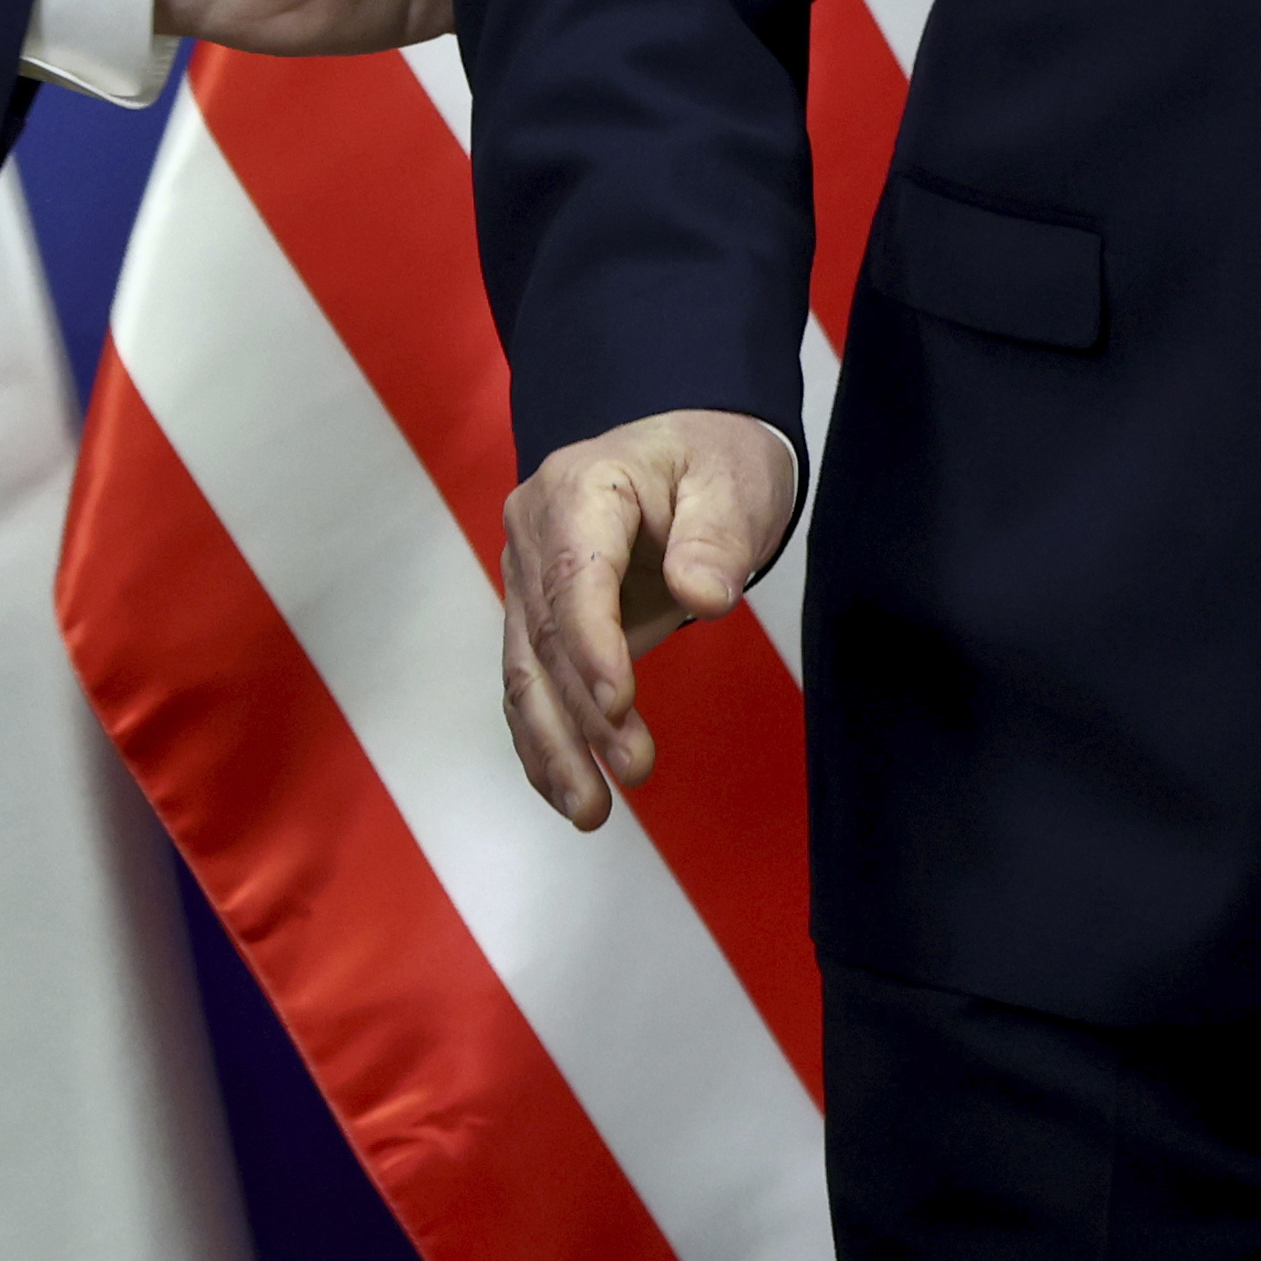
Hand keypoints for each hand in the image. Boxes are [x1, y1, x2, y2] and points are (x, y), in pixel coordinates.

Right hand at [498, 405, 802, 828]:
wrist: (689, 450)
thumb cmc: (715, 461)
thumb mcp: (734, 484)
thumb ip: (716, 538)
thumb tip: (700, 596)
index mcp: (579, 487)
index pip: (574, 575)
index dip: (591, 644)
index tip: (620, 706)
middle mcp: (534, 534)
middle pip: (544, 636)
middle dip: (583, 713)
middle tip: (632, 771)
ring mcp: (527, 577)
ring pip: (525, 672)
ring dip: (554, 745)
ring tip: (590, 811)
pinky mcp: (538, 617)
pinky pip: (531, 685)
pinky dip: (545, 742)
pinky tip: (568, 793)